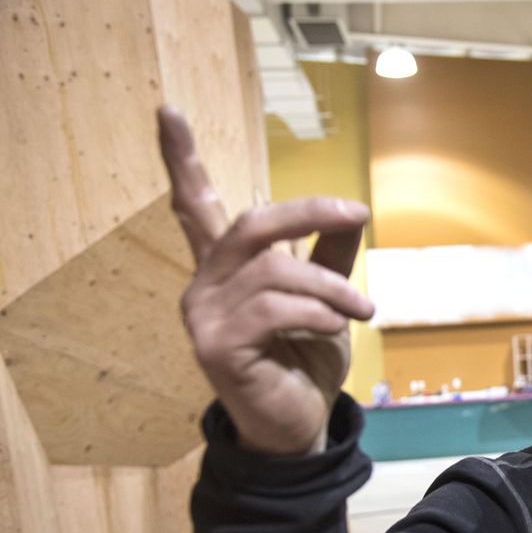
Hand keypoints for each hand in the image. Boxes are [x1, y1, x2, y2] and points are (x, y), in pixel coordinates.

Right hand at [159, 106, 374, 454]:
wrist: (297, 424)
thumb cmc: (305, 359)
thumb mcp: (326, 300)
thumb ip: (331, 257)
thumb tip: (352, 211)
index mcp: (226, 268)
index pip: (194, 206)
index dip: (180, 158)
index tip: (166, 108)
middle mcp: (204, 285)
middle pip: (250, 225)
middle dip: (307, 212)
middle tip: (354, 212)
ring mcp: (204, 316)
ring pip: (275, 272)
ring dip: (331, 287)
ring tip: (362, 310)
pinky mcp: (216, 346)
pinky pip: (274, 309)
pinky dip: (316, 313)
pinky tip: (335, 327)